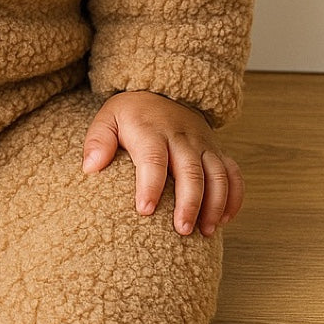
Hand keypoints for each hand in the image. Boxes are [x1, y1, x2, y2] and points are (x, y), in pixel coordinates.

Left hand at [81, 91, 243, 236]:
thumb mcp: (108, 119)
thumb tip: (90, 167)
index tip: (145, 210)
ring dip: (215, 205)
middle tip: (181, 231)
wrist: (161, 91)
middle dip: (189, 202)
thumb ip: (98, 141)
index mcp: (150, 129)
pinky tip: (224, 220)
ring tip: (205, 232)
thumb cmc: (130, 115)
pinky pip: (234, 173)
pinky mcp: (217, 150)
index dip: (151, 185)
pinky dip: (233, 197)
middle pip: (191, 171)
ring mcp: (203, 143)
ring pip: (218, 174)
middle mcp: (181, 136)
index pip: (153, 158)